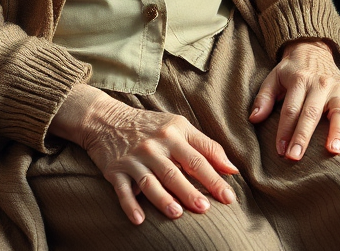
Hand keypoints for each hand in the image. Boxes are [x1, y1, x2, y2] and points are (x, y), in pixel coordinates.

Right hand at [53, 84, 238, 225]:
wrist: (107, 119)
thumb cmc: (151, 126)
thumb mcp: (179, 127)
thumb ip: (207, 146)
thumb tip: (232, 169)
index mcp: (174, 133)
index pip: (199, 157)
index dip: (215, 177)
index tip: (229, 197)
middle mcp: (155, 145)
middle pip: (175, 171)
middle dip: (190, 190)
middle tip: (205, 208)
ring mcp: (134, 158)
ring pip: (151, 182)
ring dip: (163, 198)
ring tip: (177, 213)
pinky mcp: (116, 170)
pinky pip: (123, 191)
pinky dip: (131, 205)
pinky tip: (140, 219)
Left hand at [248, 39, 339, 160]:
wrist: (315, 50)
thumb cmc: (292, 72)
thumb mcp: (274, 78)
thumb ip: (263, 97)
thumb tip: (254, 119)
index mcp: (300, 80)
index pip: (291, 109)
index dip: (285, 130)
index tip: (281, 152)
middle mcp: (322, 83)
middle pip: (314, 111)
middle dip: (305, 135)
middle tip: (299, 156)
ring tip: (337, 149)